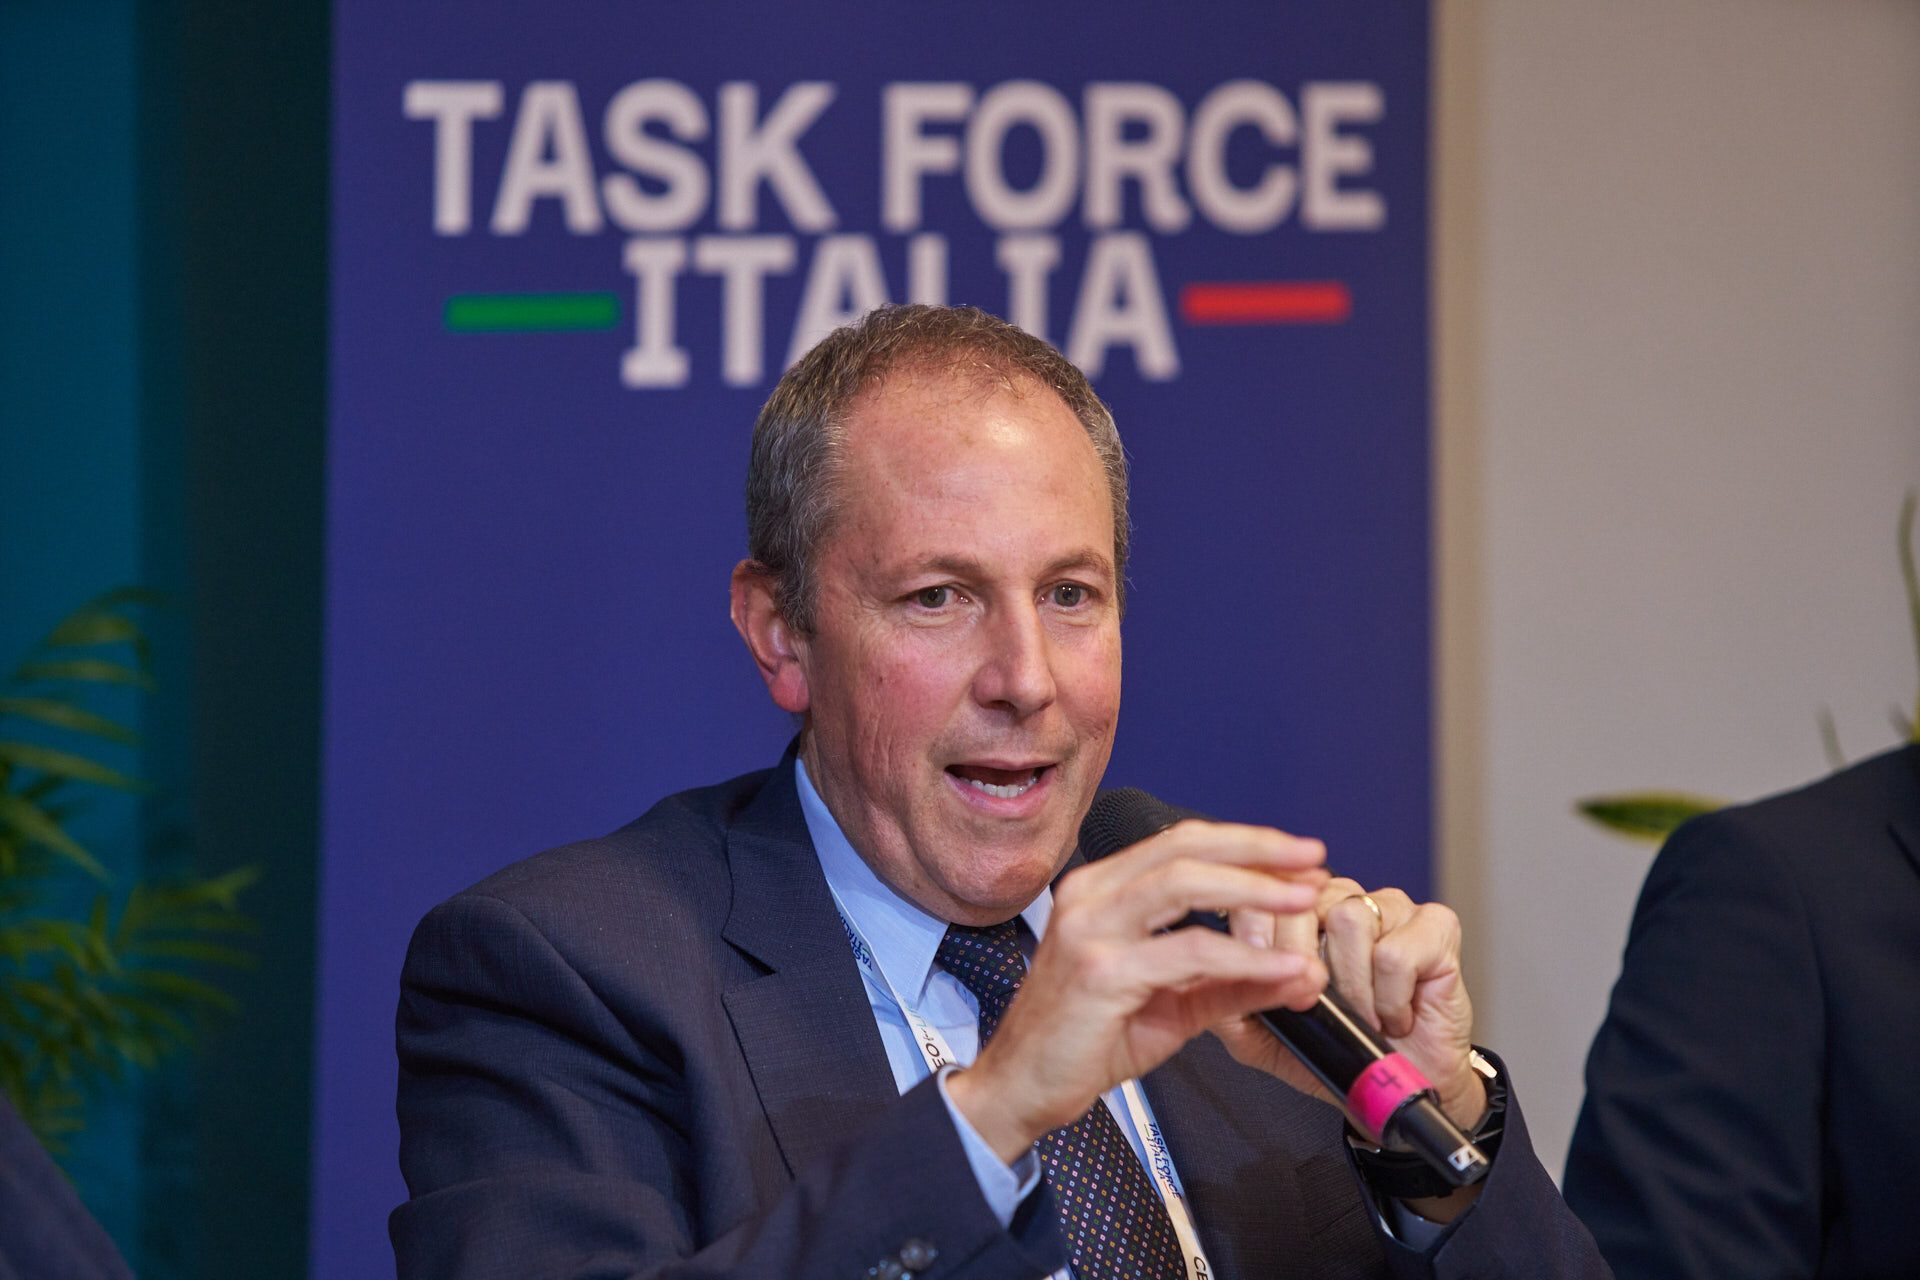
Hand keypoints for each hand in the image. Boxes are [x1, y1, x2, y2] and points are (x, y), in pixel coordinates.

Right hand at [946, 820, 1329, 1162]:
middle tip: (1313, 860)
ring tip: (1304, 899)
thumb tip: (1298, 973)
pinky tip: (1282, 968)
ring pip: (1185, 883)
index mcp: (1101, 889)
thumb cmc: (1086, 1041)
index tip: (1298, 857)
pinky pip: (1187, 951)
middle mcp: (1090, 895)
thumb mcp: (1171, 1003)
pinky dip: (1244, 955)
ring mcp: (1091, 929)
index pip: (1181, 844)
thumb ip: (1229, 982)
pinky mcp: (1101, 972)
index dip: (1244, 844)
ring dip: (1254, 889)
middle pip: (1186, 848)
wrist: (1023, 1087)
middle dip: (1257, 849)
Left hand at [1211, 877, 1486, 1136]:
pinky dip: (1389, 997)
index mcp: (1299, 914)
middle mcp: (1342, 899)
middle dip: (1298, 961)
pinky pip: (1396, 951)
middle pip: (1303, 901)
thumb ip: (1226, 998)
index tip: (1255, 967)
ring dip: (1351, 987)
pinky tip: (1393, 1015)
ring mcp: (1391, 907)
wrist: (1401, 1088)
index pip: (1262, 889)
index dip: (1254, 930)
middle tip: (1313, 1003)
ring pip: (1351, 921)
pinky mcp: (1436, 927)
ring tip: (1361, 1015)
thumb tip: (1201, 967)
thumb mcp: (1261, 1035)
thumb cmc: (1336, 1052)